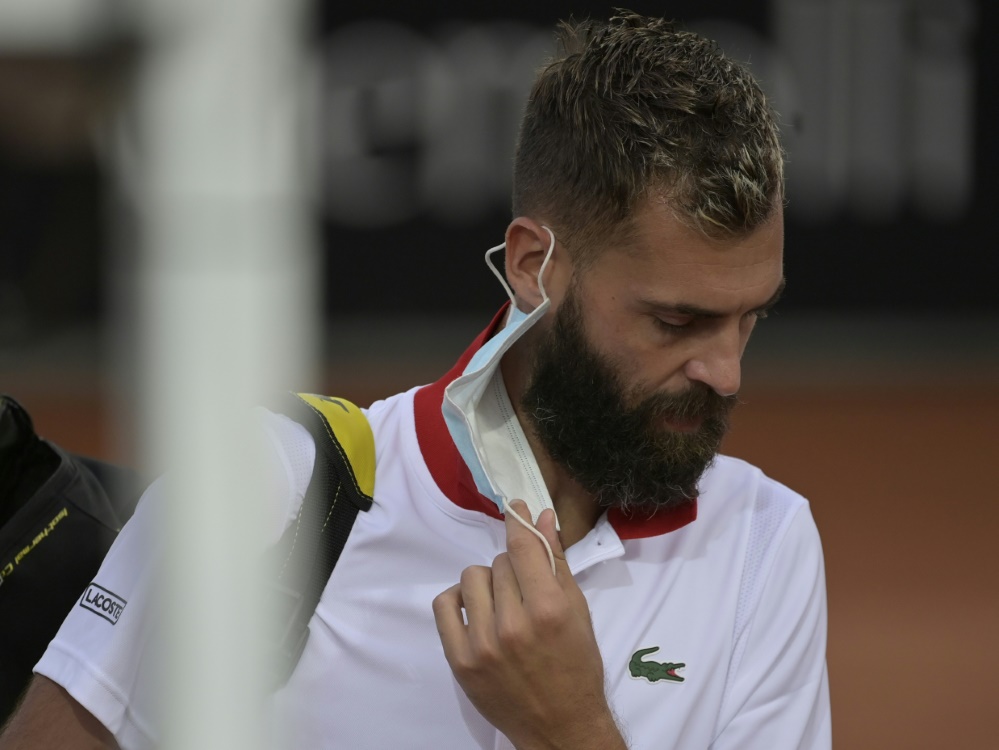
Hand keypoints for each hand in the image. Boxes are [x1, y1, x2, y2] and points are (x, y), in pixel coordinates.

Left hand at [432, 501, 625, 749]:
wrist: (560, 726)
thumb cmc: (577, 666)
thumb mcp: (578, 613)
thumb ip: (557, 564)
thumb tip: (542, 519)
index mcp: (550, 609)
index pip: (523, 547)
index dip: (517, 520)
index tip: (514, 506)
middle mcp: (514, 624)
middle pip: (500, 563)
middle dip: (513, 569)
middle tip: (524, 590)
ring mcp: (482, 644)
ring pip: (471, 579)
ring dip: (487, 584)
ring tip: (501, 604)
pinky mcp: (459, 661)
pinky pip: (444, 605)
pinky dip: (458, 600)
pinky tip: (475, 611)